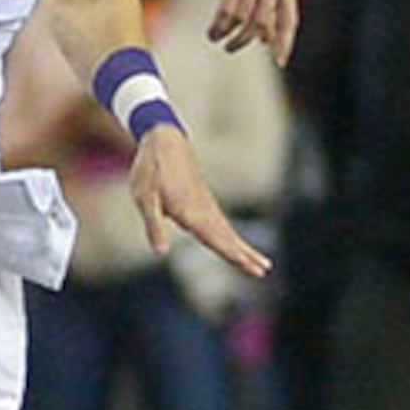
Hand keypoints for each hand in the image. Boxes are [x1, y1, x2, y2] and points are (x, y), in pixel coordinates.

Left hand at [129, 125, 271, 279]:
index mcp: (190, 213)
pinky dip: (230, 236)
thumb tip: (161, 253)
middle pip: (227, 237)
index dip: (234, 255)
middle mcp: (202, 210)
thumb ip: (154, 226)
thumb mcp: (145, 198)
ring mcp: (204, 204)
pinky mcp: (202, 200)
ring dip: (242, 247)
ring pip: (226, 230)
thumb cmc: (151, 169)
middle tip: (264, 271)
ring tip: (259, 262)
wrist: (164, 139)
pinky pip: (219, 223)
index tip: (253, 267)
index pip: (217, 240)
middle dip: (245, 255)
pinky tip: (234, 244)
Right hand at [192, 0, 298, 65]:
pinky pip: (227, 12)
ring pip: (243, 20)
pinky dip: (218, 26)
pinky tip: (212, 31)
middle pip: (263, 25)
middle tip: (231, 48)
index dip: (285, 43)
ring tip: (217, 37)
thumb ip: (268, 1)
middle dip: (245, 41)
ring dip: (228, 35)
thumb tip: (265, 38)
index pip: (289, 20)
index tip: (279, 62)